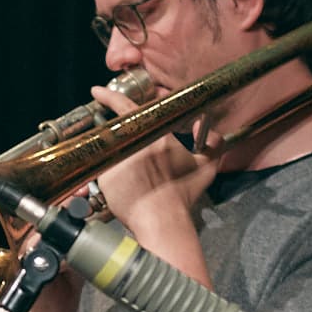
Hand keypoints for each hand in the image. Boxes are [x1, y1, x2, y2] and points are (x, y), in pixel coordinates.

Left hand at [90, 83, 221, 231]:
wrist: (162, 220)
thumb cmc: (183, 195)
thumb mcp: (207, 167)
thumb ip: (214, 143)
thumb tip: (203, 124)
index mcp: (156, 133)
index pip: (126, 106)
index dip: (110, 96)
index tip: (97, 90)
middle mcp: (133, 141)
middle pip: (115, 128)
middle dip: (111, 129)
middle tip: (111, 135)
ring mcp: (115, 157)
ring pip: (108, 149)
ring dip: (113, 155)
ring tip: (126, 173)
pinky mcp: (104, 175)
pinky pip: (103, 169)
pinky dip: (110, 176)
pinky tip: (122, 188)